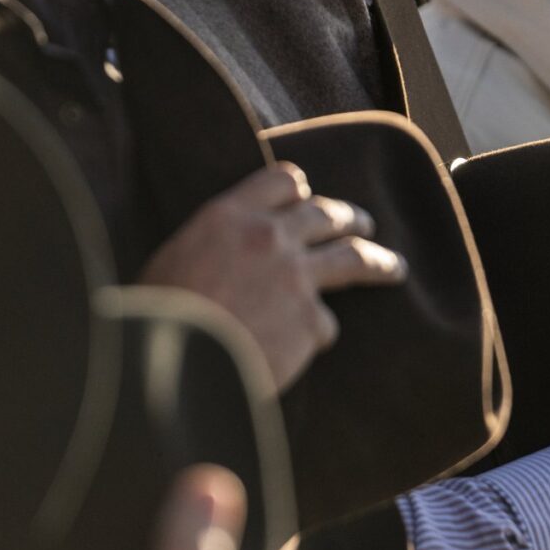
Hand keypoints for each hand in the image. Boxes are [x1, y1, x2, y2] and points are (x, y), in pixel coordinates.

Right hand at [140, 163, 406, 390]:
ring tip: (393, 267)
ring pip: (353, 257)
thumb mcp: (174, 260)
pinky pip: (325, 325)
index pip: (280, 181)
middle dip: (348, 217)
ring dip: (377, 260)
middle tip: (363, 223)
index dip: (297, 190)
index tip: (306, 198)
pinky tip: (301, 349)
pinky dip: (314, 335)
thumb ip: (213, 247)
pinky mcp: (311, 322)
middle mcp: (270, 238)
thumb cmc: (157, 321)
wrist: (170, 369)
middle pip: (325, 214)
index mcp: (229, 216)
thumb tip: (228, 260)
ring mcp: (296, 278)